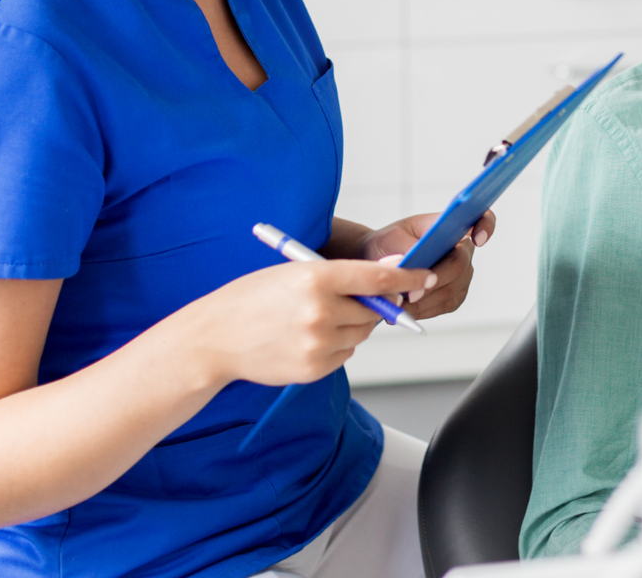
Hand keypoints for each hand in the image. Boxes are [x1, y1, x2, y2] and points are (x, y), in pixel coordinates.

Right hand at [185, 257, 435, 387]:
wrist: (215, 339)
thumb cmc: (253, 298)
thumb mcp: (293, 272)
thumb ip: (340, 275)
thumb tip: (389, 274)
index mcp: (315, 277)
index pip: (377, 276)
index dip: (407, 276)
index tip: (426, 275)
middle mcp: (321, 311)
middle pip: (374, 309)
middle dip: (372, 304)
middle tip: (349, 299)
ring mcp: (319, 343)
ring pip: (362, 333)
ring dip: (352, 325)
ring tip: (315, 319)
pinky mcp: (316, 368)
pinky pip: (346, 353)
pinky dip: (337, 345)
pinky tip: (306, 338)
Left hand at [359, 210, 495, 319]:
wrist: (379, 261)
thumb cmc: (390, 242)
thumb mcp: (393, 236)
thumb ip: (406, 245)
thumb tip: (415, 258)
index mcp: (452, 227)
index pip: (481, 219)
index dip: (486, 227)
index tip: (478, 239)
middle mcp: (462, 251)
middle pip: (459, 265)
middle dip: (436, 279)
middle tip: (412, 292)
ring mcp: (461, 275)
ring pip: (451, 290)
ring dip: (426, 300)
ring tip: (400, 304)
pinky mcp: (454, 296)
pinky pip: (444, 305)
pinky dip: (425, 309)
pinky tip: (407, 310)